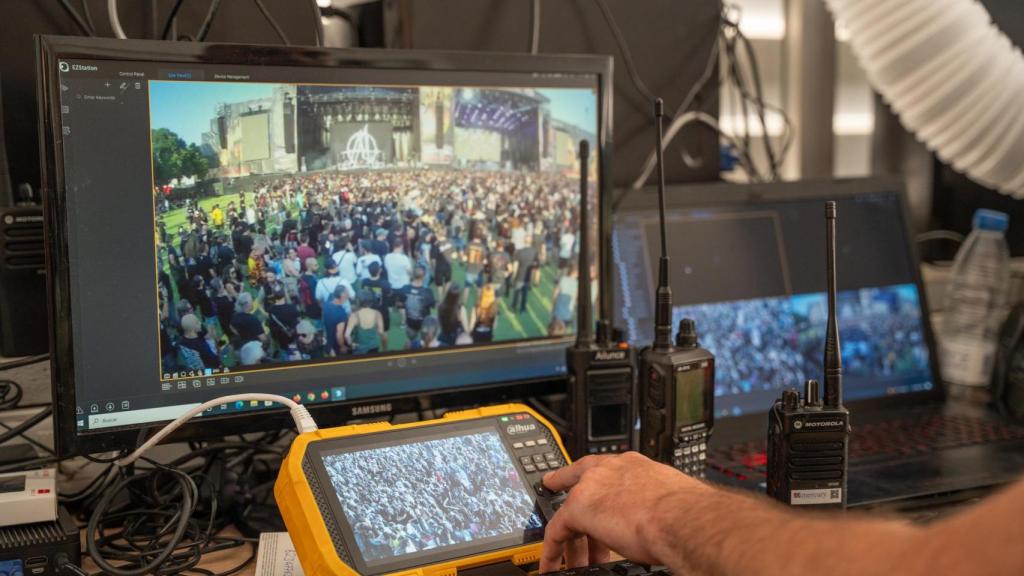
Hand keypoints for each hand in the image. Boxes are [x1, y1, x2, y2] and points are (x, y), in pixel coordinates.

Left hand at [539, 452, 709, 572]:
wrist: (682, 518)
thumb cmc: (686, 512)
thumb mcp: (666, 500)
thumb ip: (652, 503)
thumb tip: (658, 518)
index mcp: (633, 465)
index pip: (600, 469)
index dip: (584, 480)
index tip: (567, 481)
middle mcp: (609, 470)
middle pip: (582, 494)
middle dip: (581, 522)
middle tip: (578, 541)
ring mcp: (591, 487)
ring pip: (570, 516)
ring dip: (573, 544)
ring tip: (575, 564)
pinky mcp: (578, 508)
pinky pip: (556, 533)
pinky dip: (553, 552)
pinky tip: (552, 566)